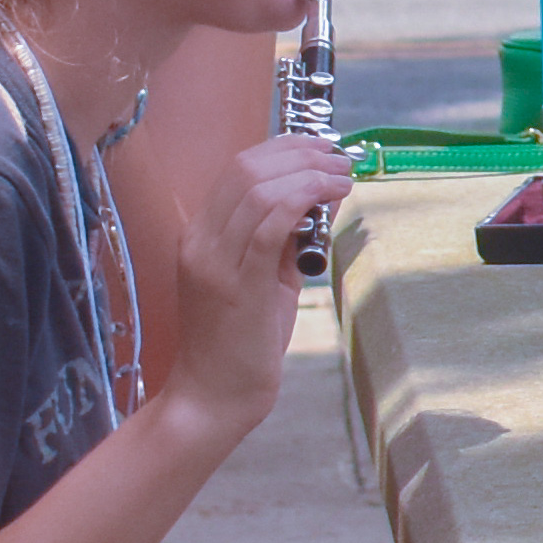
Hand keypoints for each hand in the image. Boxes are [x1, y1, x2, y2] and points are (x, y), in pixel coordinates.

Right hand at [159, 129, 355, 426]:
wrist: (213, 395)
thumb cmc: (241, 343)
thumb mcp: (265, 279)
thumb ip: (284, 241)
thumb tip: (320, 201)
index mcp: (200, 235)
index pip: (237, 169)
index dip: (283, 148)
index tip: (320, 147)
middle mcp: (200, 240)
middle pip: (245, 168)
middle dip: (300, 152)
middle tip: (339, 158)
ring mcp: (213, 260)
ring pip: (257, 189)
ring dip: (309, 173)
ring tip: (342, 176)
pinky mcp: (236, 283)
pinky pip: (267, 223)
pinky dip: (301, 198)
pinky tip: (329, 196)